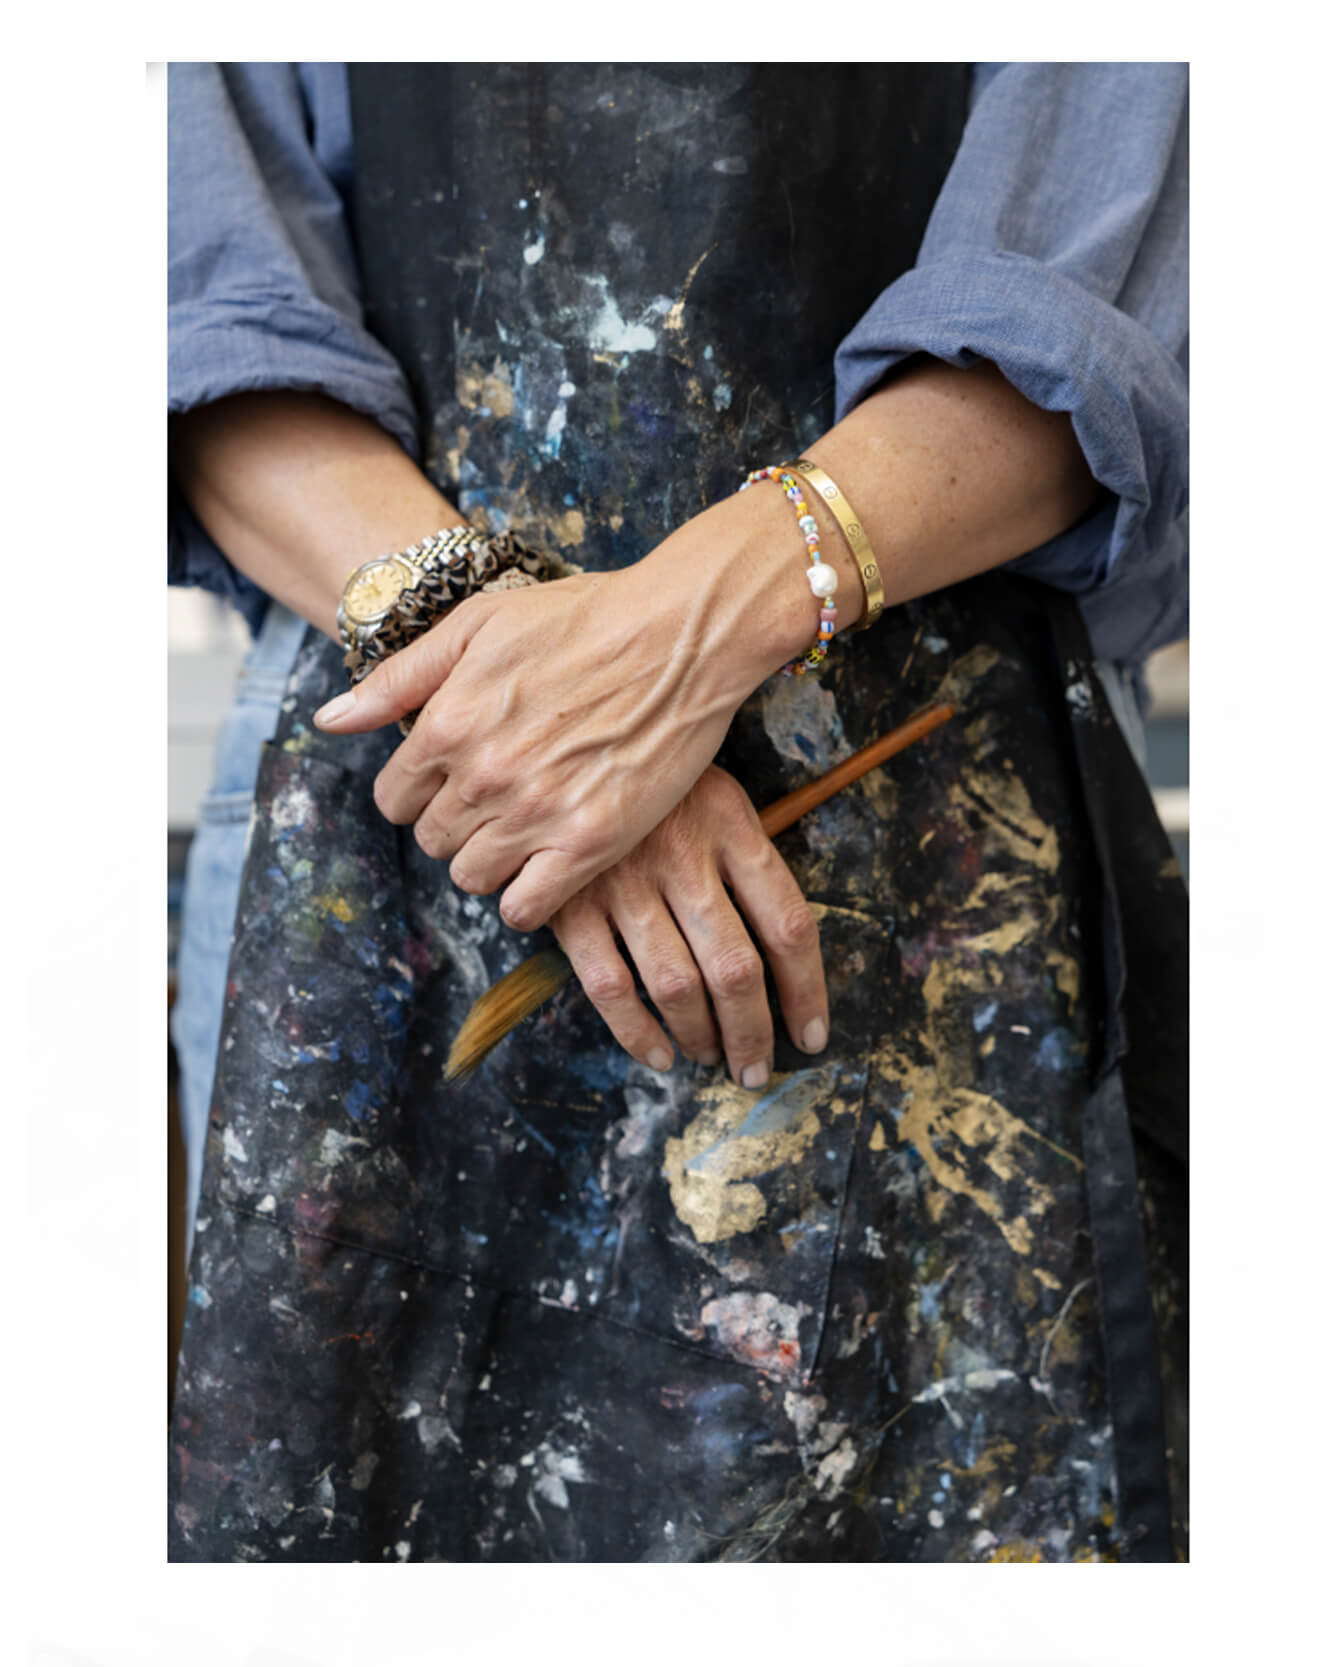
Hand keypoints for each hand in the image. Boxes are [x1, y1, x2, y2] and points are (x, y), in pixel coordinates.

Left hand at [312, 490, 824, 931]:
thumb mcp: (478, 623)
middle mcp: (482, 774)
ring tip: (526, 828)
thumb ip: (399, 678)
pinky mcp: (590, 842)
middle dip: (455, 823)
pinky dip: (527, 900)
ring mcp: (535, 812)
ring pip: (471, 878)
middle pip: (432, 840)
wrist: (683, 634)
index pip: (393, 798)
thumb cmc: (584, 618)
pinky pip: (526, 909)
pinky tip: (547, 869)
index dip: (420, 791)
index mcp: (447, 721)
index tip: (456, 778)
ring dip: (490, 861)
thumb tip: (328, 722)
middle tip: (500, 799)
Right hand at [550, 766, 827, 1087]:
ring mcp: (623, 880)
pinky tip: (658, 1053)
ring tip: (710, 1056)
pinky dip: (637, 1032)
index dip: (807, 990)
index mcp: (730, 823)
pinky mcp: (569, 902)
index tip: (811, 1034)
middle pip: (735, 968)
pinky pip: (609, 985)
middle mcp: (682, 854)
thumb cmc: (647, 777)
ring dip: (700, 1036)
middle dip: (752, 1032)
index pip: (788, 923)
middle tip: (756, 1067)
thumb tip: (781, 949)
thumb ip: (742, 858)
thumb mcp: (710, 790)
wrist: (555, 738)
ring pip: (677, 984)